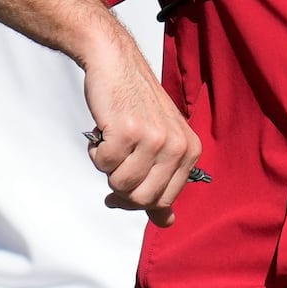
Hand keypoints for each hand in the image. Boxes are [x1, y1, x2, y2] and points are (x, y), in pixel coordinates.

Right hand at [82, 38, 200, 226]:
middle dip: (120, 187)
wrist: (117, 64)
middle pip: (141, 199)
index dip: (138, 198)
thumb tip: (167, 222)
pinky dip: (96, 151)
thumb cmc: (137, 106)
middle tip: (117, 160)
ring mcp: (153, 139)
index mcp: (190, 151)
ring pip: (120, 185)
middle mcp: (176, 146)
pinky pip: (103, 164)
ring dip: (107, 166)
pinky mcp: (127, 131)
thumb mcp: (162, 144)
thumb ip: (164, 183)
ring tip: (114, 140)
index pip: (163, 201)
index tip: (127, 183)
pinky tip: (105, 130)